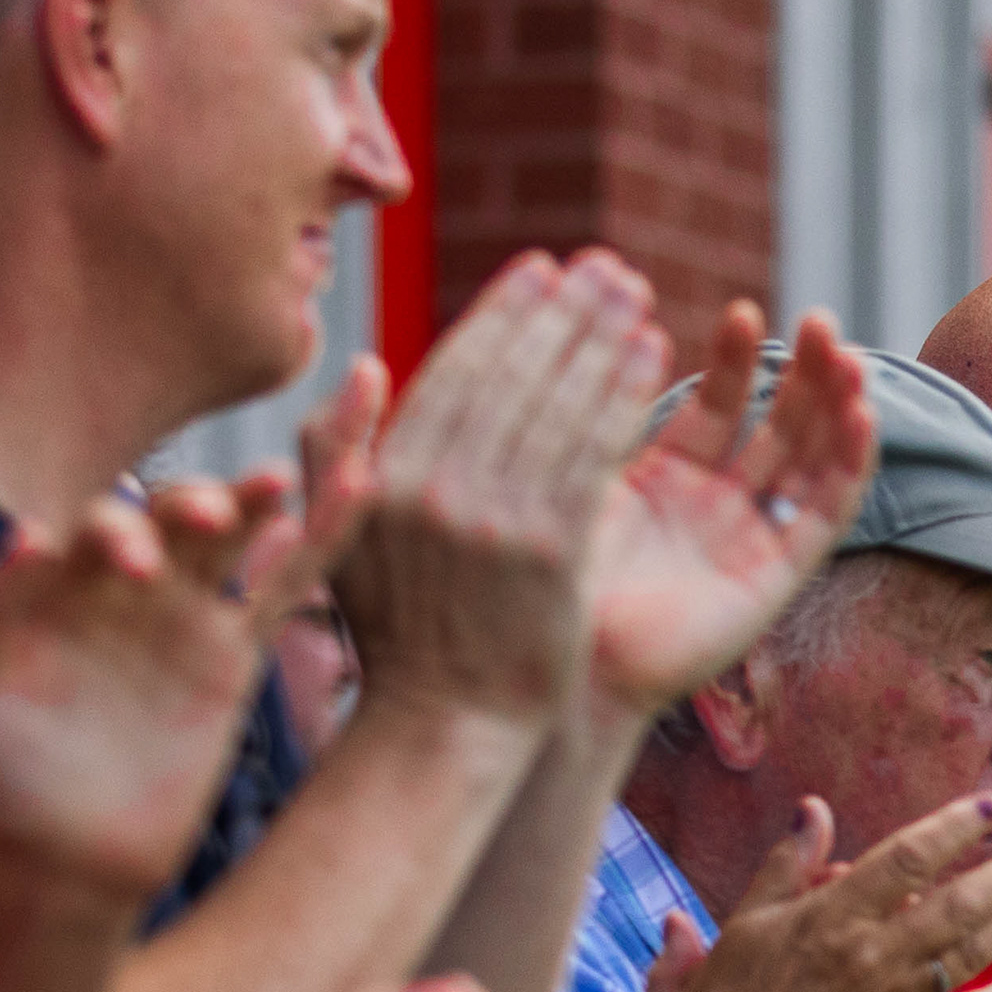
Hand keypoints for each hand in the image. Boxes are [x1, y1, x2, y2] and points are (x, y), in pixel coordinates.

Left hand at [0, 477, 300, 900]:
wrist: (70, 857)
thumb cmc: (3, 777)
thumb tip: (29, 534)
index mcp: (61, 584)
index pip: (97, 526)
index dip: (116, 531)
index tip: (133, 566)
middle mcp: (125, 587)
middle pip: (169, 515)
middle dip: (188, 504)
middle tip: (203, 518)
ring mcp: (183, 618)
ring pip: (229, 538)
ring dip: (251, 500)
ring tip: (273, 482)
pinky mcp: (232, 659)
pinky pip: (283, 589)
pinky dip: (321, 536)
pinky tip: (355, 484)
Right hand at [327, 249, 667, 725]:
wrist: (445, 725)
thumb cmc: (397, 630)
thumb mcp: (336, 540)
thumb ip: (335, 450)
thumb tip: (368, 364)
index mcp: (380, 478)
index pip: (452, 371)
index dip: (503, 311)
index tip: (543, 268)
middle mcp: (432, 491)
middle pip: (510, 375)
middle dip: (563, 311)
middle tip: (606, 266)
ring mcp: (494, 521)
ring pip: (557, 403)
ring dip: (601, 336)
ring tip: (637, 294)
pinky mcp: (552, 554)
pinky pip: (595, 453)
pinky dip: (625, 393)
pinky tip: (656, 352)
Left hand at [586, 303, 877, 714]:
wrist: (563, 663)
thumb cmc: (551, 575)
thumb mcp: (579, 475)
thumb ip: (608, 411)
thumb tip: (620, 330)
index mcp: (669, 477)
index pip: (721, 404)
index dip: (738, 359)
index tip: (744, 311)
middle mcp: (717, 505)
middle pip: (780, 425)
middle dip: (806, 373)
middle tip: (822, 322)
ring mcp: (750, 541)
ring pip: (811, 462)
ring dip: (837, 409)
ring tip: (851, 356)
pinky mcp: (776, 580)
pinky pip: (825, 517)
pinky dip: (849, 466)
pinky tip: (862, 416)